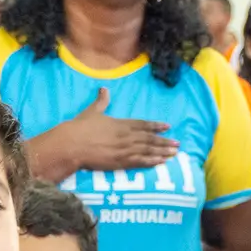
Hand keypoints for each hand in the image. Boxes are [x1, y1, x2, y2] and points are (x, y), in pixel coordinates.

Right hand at [32, 88, 178, 174]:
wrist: (72, 144)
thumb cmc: (80, 128)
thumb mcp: (92, 112)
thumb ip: (101, 101)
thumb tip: (104, 88)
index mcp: (120, 123)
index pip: (143, 124)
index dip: (156, 126)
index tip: (168, 126)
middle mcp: (126, 136)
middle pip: (150, 138)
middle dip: (164, 141)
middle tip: (178, 143)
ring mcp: (124, 149)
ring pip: (148, 150)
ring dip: (162, 151)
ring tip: (174, 153)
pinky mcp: (119, 162)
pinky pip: (140, 162)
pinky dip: (152, 161)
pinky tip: (161, 162)